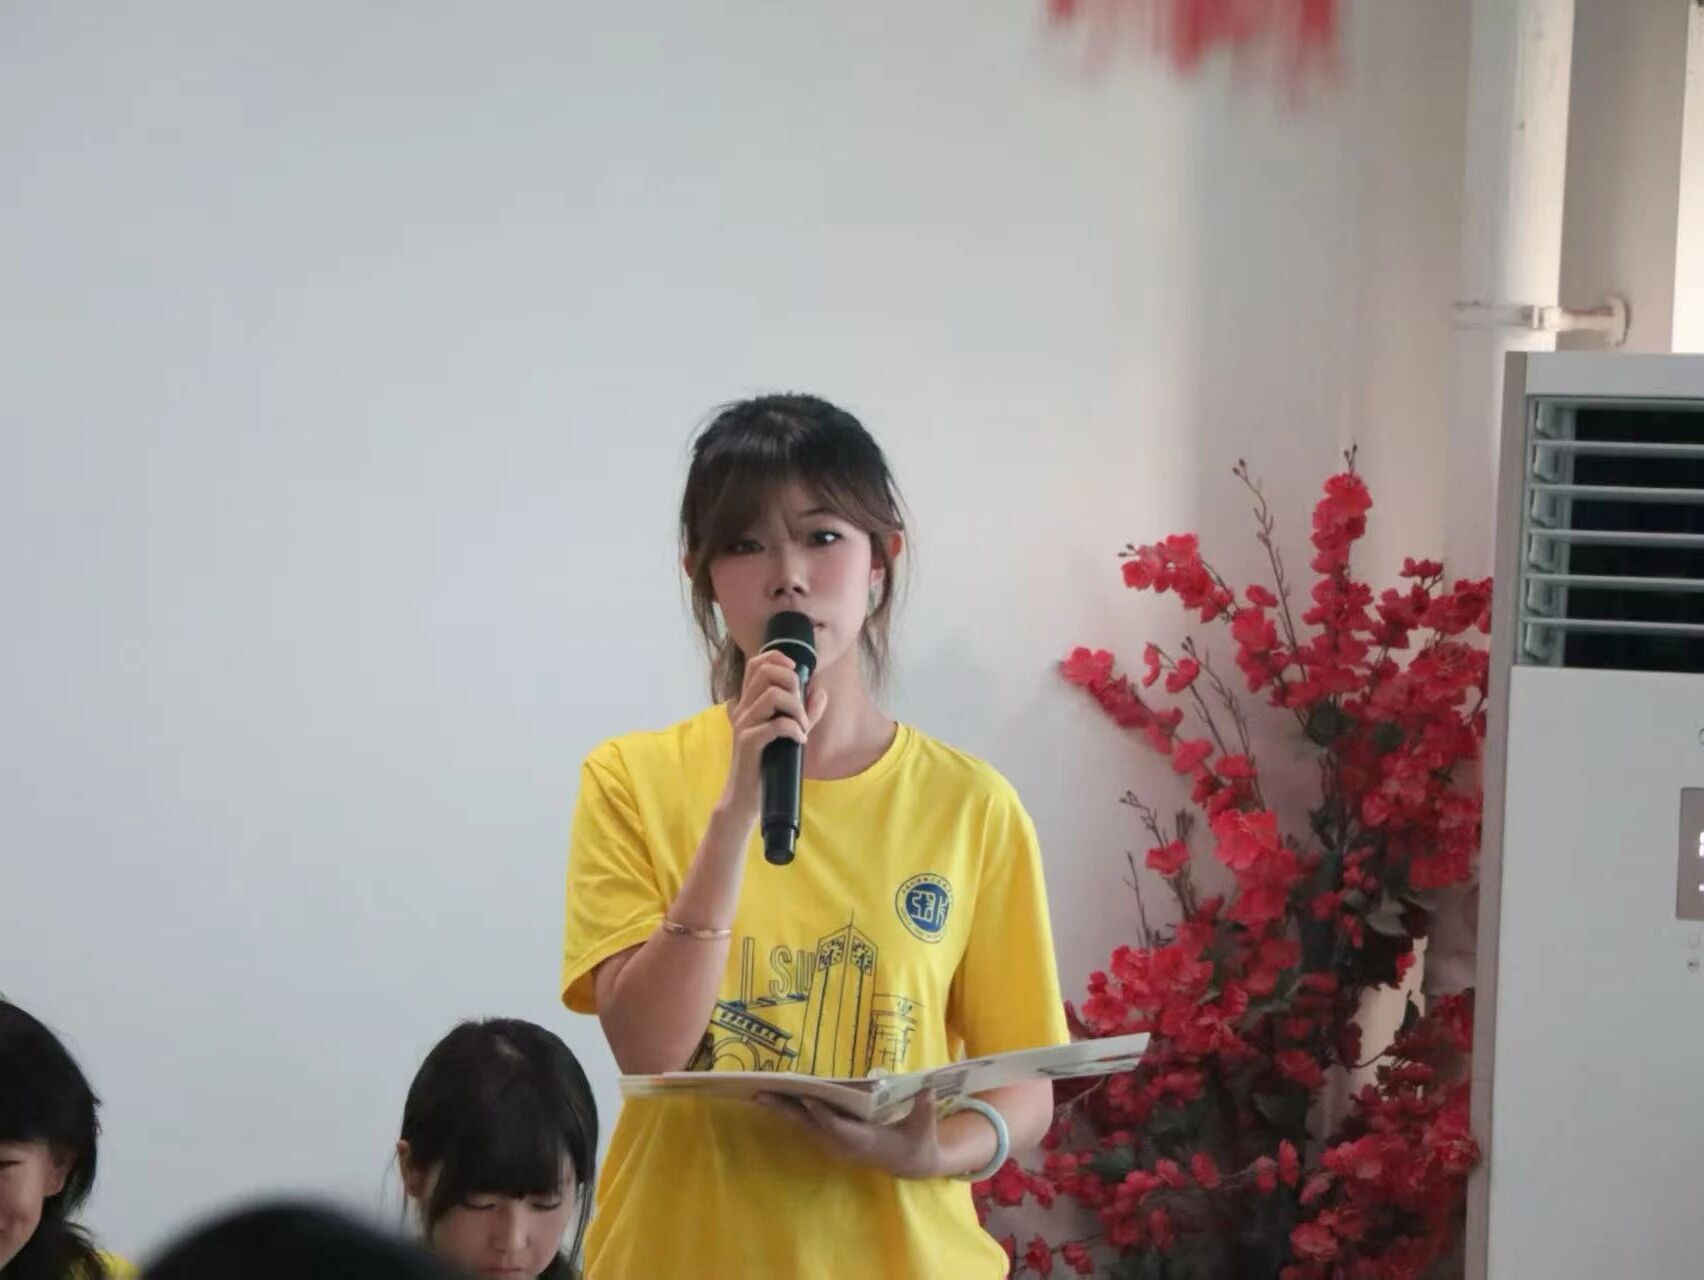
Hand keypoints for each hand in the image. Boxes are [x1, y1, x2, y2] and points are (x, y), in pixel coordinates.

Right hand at [718, 649, 828, 824]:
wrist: (745, 796)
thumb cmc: (767, 763)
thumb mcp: (789, 733)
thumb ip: (804, 712)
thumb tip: (820, 692)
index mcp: (749, 702)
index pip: (756, 664)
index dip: (777, 657)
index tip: (796, 670)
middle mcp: (743, 708)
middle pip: (766, 673)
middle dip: (793, 684)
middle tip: (801, 708)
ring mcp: (744, 724)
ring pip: (773, 696)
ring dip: (797, 709)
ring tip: (802, 727)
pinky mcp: (748, 742)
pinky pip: (776, 725)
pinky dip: (795, 729)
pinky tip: (800, 740)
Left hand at [756, 1088, 943, 1179]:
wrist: (912, 1164)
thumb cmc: (918, 1141)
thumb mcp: (924, 1128)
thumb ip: (924, 1110)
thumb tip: (927, 1090)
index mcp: (865, 1141)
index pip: (838, 1128)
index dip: (822, 1114)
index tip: (806, 1097)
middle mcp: (845, 1144)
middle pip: (810, 1127)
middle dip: (786, 1110)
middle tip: (761, 1094)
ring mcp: (837, 1144)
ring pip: (804, 1126)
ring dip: (782, 1110)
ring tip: (759, 1093)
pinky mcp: (834, 1139)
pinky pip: (808, 1125)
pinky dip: (791, 1111)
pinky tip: (776, 1099)